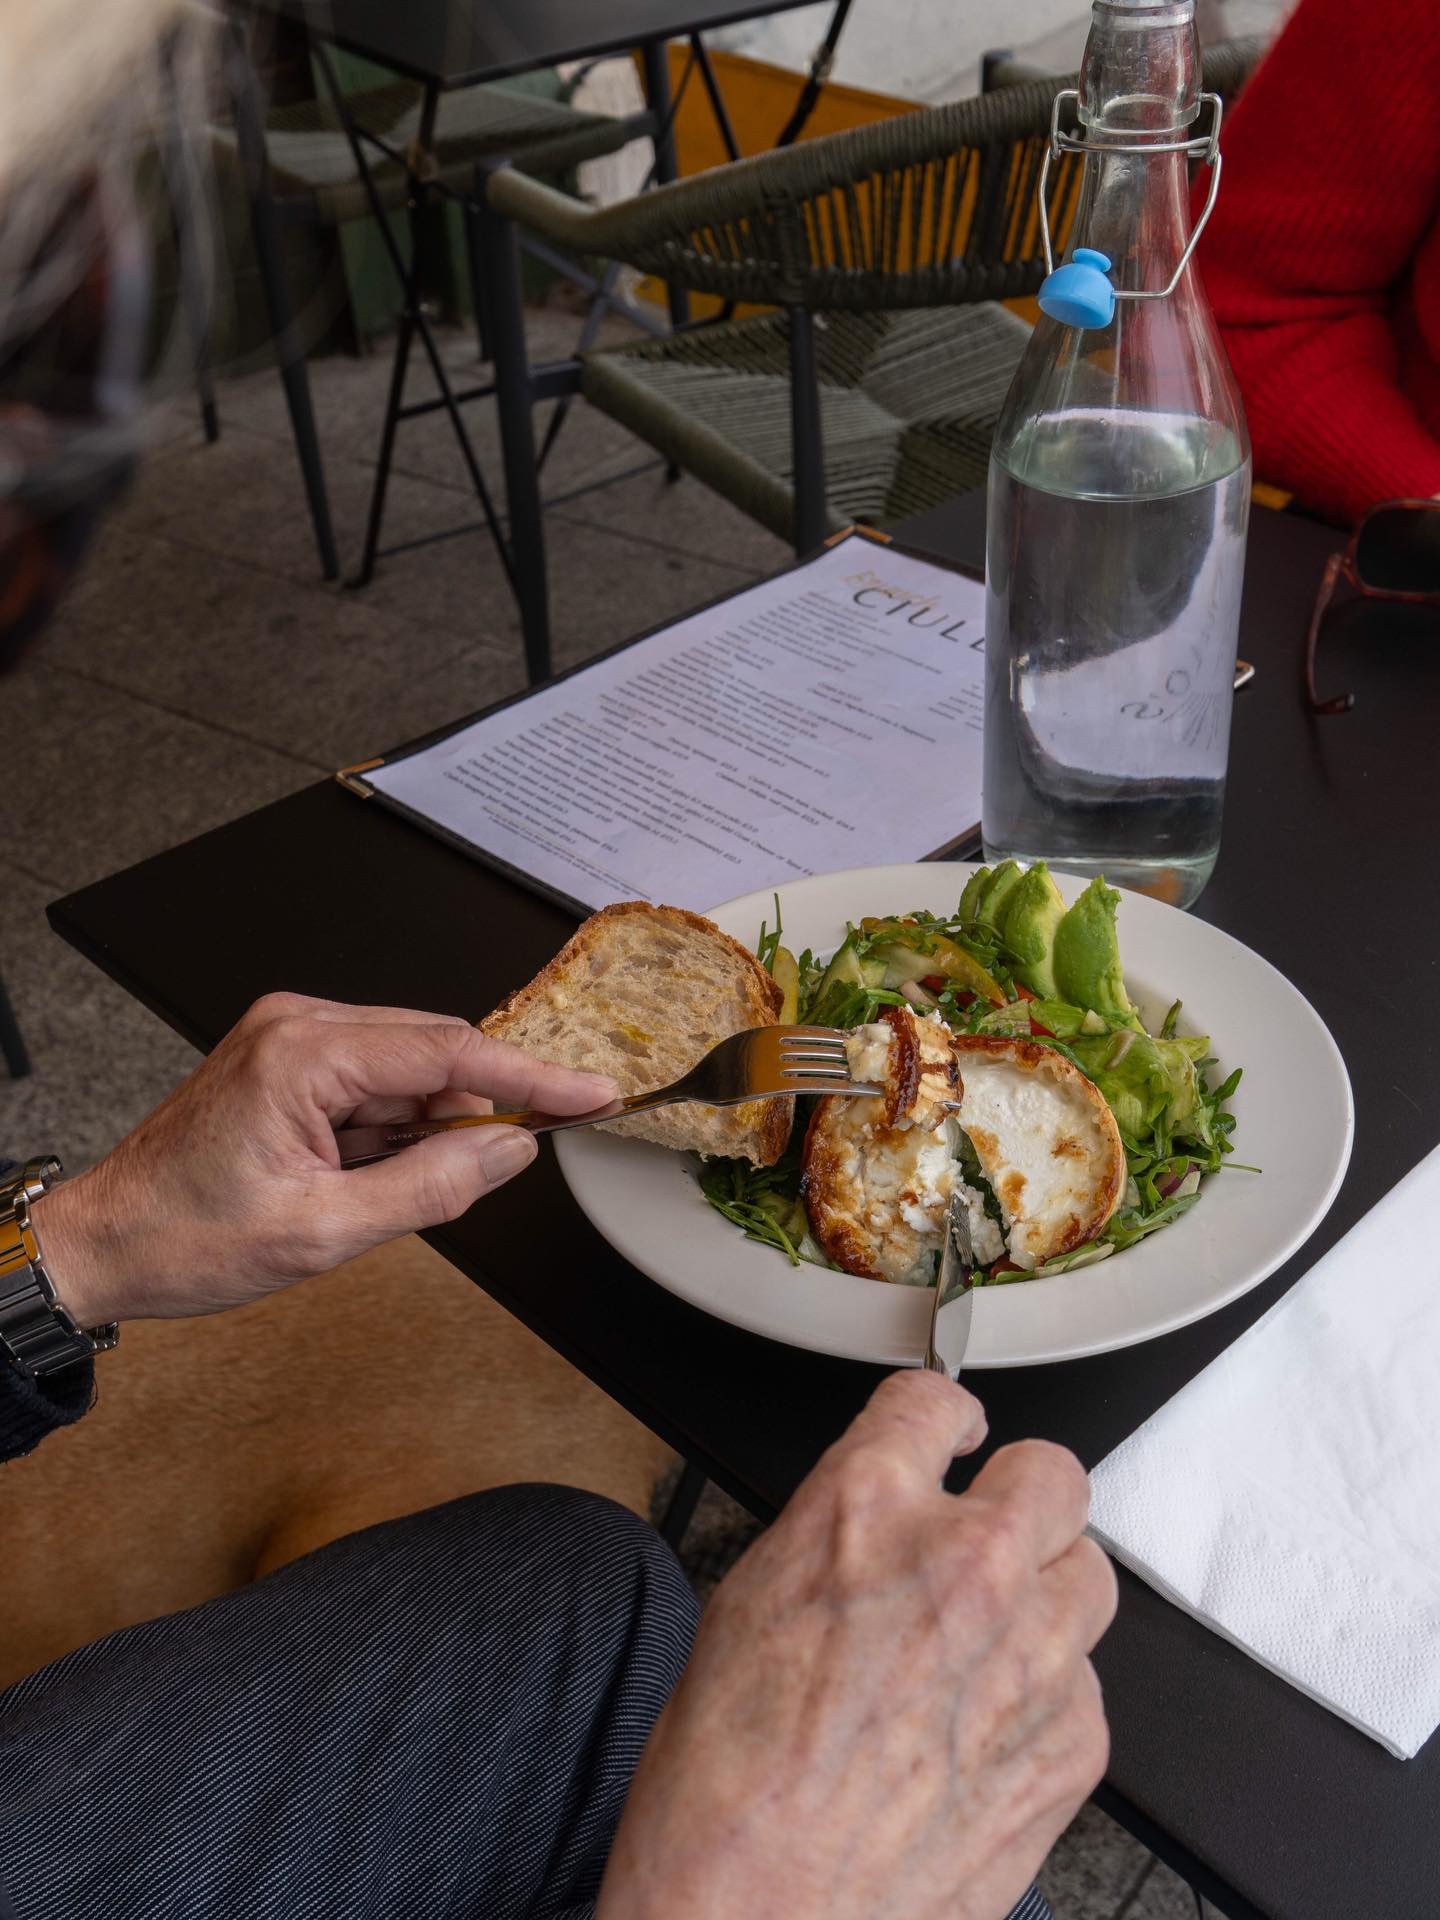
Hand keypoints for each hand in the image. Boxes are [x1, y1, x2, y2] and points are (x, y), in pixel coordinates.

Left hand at [37, 992, 614, 1325]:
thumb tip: (511, 1150)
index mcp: (303, 1053)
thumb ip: (432, 1187)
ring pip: (410, 1073)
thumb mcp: (325, 1232)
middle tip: (485, 1176)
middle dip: (470, 1116)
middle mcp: (299, 1025)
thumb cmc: (185, 1239)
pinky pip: (376, 1086)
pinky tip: (356, 1178)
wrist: (103, 1245)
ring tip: (364, 1196)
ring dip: (422, 1133)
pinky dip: (392, 1133)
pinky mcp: (290, 1062)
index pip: (451, 1053)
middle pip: (436, 1055)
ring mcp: (292, 1039)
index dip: (533, 1077)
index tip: (593, 1094)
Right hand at [598, 1371, 1115, 1919]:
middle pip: (1052, 1473)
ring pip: (1089, 1574)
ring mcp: (1031, 1653)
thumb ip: (841, 1531)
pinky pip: (1088, 1682)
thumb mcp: (753, 1595)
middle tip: (988, 1533)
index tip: (953, 1432)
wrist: (756, 1911)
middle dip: (1019, 1497)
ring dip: (1044, 1594)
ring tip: (988, 1642)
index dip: (944, 1416)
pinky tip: (981, 1731)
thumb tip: (886, 1512)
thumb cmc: (730, 1774)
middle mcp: (962, 1563)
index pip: (935, 1401)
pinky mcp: (1073, 1741)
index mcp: (864, 1509)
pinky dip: (1046, 1695)